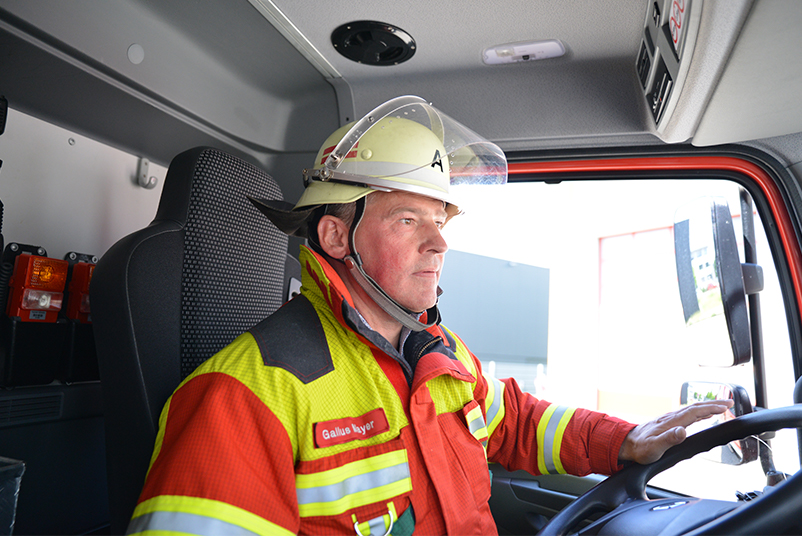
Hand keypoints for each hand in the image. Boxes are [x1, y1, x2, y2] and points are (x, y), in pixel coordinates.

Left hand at [618, 399, 733, 464]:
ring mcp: (670, 419)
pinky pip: (687, 414)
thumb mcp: (655, 447)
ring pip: (692, 409)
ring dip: (707, 407)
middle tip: (730, 402)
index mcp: (672, 422)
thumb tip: (682, 431)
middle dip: (714, 404)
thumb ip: (669, 439)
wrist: (627, 444)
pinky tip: (702, 415)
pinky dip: (698, 412)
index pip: (695, 412)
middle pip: (696, 407)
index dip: (711, 409)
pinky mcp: (668, 423)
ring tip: (721, 406)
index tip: (726, 407)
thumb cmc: (640, 448)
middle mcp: (672, 418)